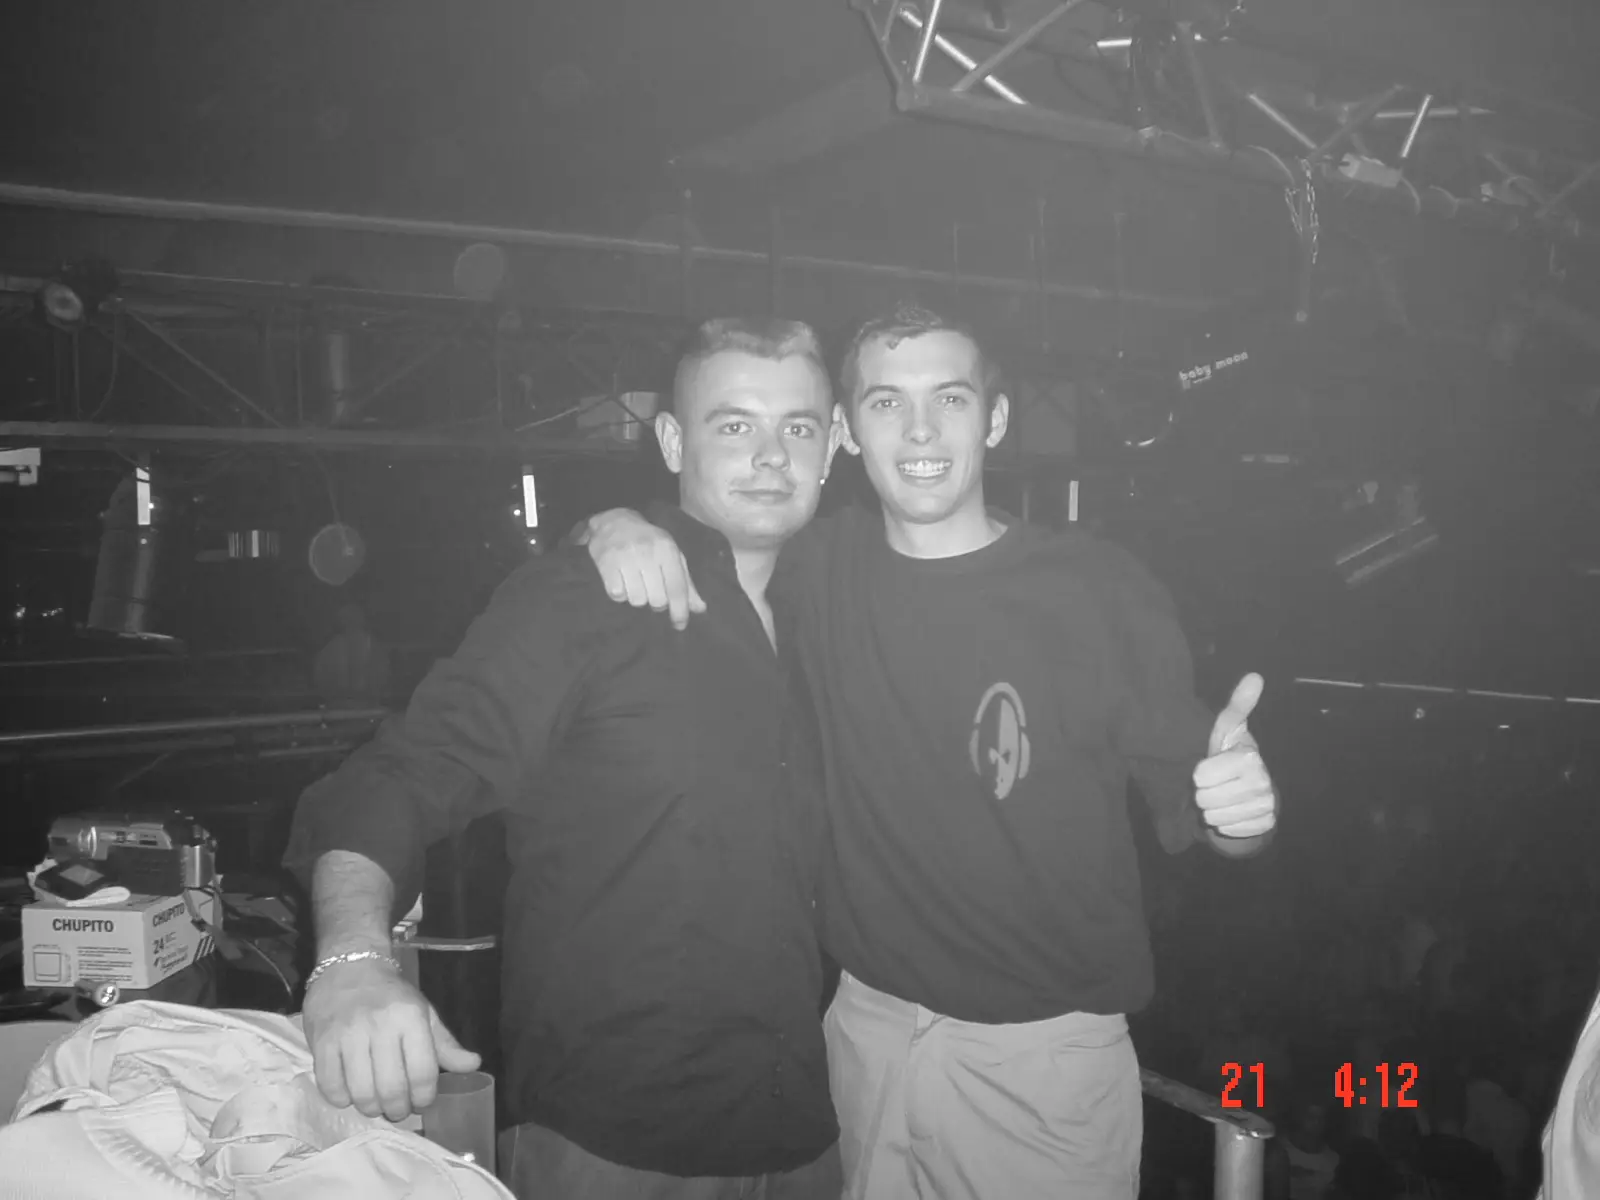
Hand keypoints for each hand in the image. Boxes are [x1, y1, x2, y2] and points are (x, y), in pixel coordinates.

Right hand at [302, 958, 479, 1121]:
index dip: (424, 1098)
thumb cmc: (391, 995)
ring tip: (375, 1104)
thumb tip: (473, 1065)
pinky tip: (350, 1092)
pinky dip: (342, 1099)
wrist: (349, 964)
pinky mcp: (321, 1041)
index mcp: (410, 1017)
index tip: (421, 1103)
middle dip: (398, 1110)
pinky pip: (330, 1087)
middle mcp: (380, 1025)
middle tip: (398, 1110)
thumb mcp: (424, 1013)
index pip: (423, 1072)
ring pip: (361, 1093)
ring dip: (371, 1108)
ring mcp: (347, 1034)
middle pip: (391, 1088)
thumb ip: (445, 1044)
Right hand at [586, 508, 705, 629]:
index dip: (680, 610)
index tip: (680, 625)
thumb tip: (700, 609)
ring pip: (637, 600)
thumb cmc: (648, 541)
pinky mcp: (605, 563)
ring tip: (636, 584)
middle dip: (657, 602)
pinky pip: (617, 595)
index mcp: (667, 550)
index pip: (677, 588)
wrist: (613, 520)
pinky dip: (620, 594)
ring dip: (638, 597)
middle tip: (652, 592)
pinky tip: (621, 582)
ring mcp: (625, 558)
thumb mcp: (671, 555)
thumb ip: (685, 583)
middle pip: (657, 599)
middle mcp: (647, 553)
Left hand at [1193, 673, 1276, 839]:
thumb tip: (1255, 675)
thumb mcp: (1228, 730)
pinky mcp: (1264, 825)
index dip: (1199, 774)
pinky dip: (1225, 824)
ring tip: (1221, 797)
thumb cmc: (1231, 755)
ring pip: (1215, 817)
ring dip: (1212, 810)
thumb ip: (1238, 705)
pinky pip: (1229, 831)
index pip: (1201, 776)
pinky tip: (1232, 812)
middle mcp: (1262, 782)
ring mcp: (1265, 805)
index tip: (1209, 767)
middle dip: (1204, 793)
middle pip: (1205, 799)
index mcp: (1249, 757)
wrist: (1252, 789)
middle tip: (1215, 784)